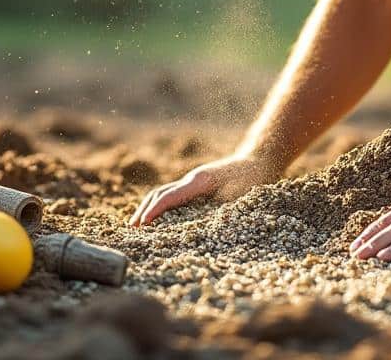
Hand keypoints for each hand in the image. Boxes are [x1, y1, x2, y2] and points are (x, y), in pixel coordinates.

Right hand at [128, 153, 279, 225]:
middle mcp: (192, 180)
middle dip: (144, 211)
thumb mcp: (240, 197)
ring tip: (137, 225)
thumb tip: (205, 230)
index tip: (142, 226)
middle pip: (159, 194)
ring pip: (163, 194)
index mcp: (199, 182)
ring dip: (148, 208)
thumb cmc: (253, 179)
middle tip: (130, 230)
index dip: (154, 212)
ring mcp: (193, 181)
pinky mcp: (197, 186)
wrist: (260, 160)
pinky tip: (157, 219)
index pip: (169, 197)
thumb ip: (221, 211)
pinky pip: (172, 196)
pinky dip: (160, 206)